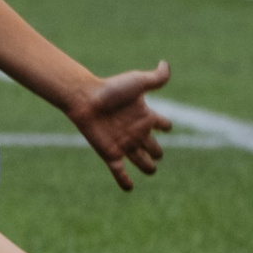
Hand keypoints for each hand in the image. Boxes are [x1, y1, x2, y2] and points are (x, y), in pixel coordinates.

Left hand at [64, 61, 171, 189]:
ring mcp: (124, 144)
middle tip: (156, 153)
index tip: (166, 127)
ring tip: (150, 169)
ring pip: (141, 161)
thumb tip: (165, 64)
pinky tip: (129, 188)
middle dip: (157, 153)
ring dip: (147, 167)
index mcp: (145, 116)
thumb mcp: (137, 82)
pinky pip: (119, 171)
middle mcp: (137, 131)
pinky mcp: (111, 154)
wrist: (85, 99)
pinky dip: (124, 181)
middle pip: (154, 148)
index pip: (164, 125)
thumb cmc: (111, 88)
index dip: (167, 127)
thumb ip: (157, 78)